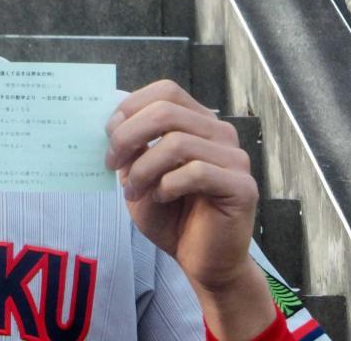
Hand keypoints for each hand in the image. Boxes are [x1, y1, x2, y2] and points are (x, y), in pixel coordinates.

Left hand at [105, 81, 274, 338]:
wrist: (200, 260)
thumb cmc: (169, 214)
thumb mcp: (139, 173)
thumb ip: (131, 145)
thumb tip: (111, 120)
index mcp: (198, 122)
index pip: (166, 91)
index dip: (132, 107)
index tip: (108, 134)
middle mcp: (221, 133)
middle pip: (166, 112)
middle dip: (128, 136)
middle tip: (111, 164)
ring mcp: (235, 159)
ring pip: (177, 143)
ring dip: (143, 169)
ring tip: (133, 192)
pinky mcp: (242, 187)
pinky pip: (195, 173)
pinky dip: (167, 185)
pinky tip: (161, 198)